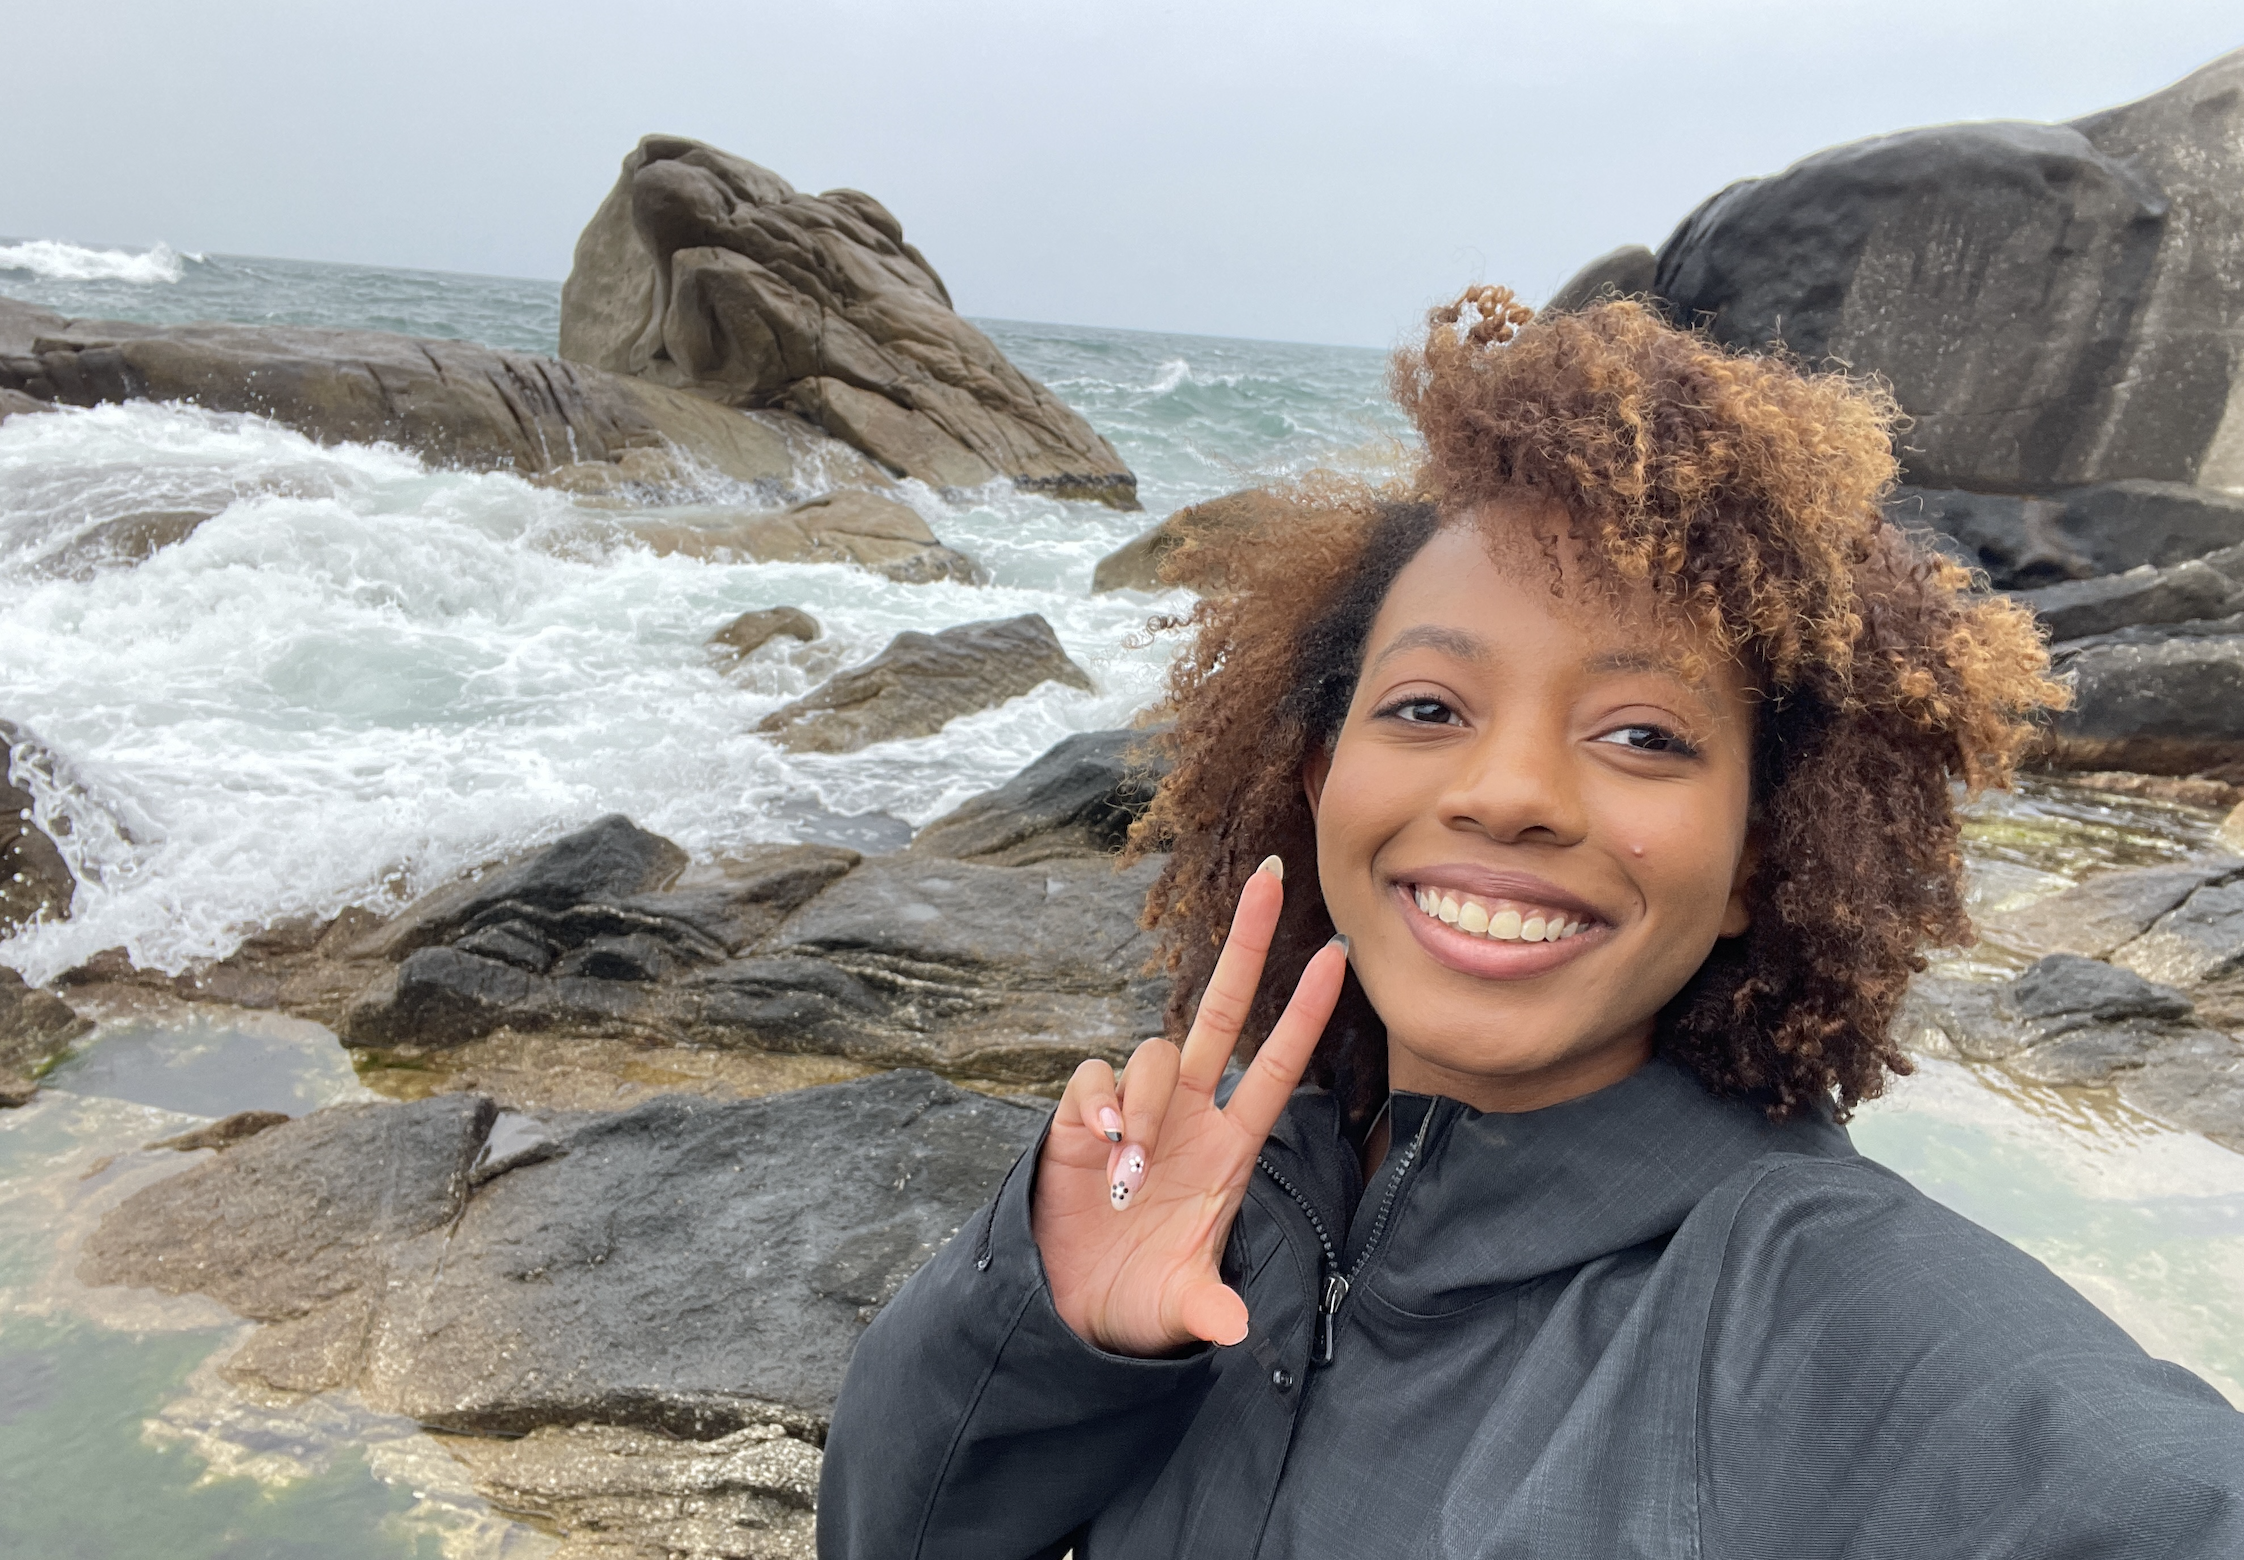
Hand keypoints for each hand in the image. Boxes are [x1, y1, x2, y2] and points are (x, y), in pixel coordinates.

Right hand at [1032, 858, 1346, 1356]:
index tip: (1339, 955)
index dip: (1306, 1013)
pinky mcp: (1081, 1118)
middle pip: (1221, 1010)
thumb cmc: (1139, 1301)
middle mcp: (1189, 1115)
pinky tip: (1106, 1147)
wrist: (1072, 1307)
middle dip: (1246, 944)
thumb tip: (1231, 1328)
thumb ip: (1205, 1308)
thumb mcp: (1180, 1306)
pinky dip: (1103, 1103)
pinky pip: (1097, 1082)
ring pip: (1153, 1054)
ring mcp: (1137, 1112)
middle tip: (1270, 878)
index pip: (1277, 1066)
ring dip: (1148, 1105)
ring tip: (1133, 1172)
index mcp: (1231, 1149)